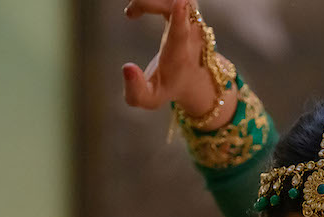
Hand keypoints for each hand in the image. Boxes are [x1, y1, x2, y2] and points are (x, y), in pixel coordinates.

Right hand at [121, 0, 234, 123]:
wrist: (197, 77)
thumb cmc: (168, 87)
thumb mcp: (150, 99)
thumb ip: (135, 91)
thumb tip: (126, 68)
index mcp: (180, 54)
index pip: (182, 32)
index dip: (179, 16)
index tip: (179, 2)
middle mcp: (191, 32)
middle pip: (175, 4)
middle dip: (149, 2)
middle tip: (129, 13)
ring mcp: (193, 17)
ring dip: (149, 0)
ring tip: (132, 12)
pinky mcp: (189, 7)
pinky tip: (138, 8)